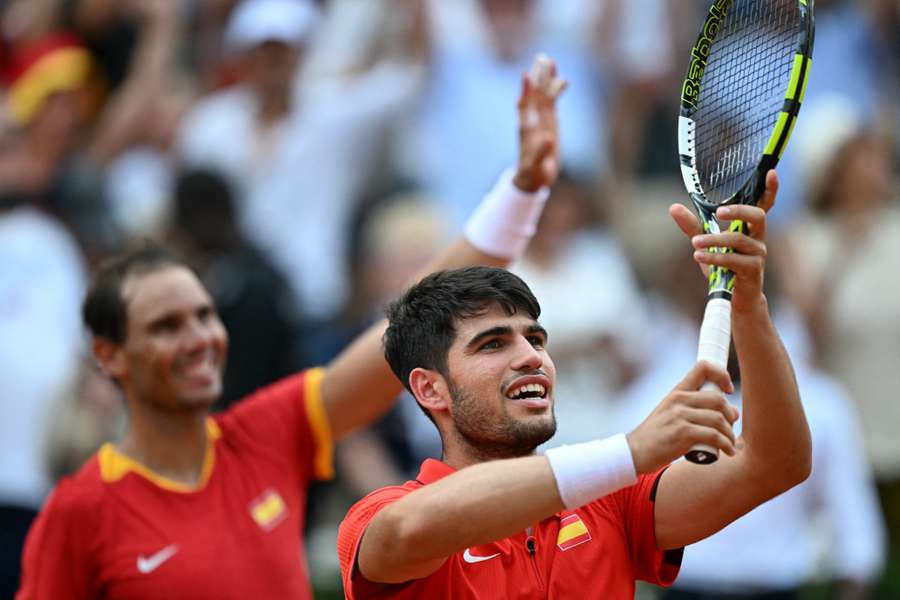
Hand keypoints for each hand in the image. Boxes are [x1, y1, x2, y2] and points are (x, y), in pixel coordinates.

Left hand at [513, 54, 566, 191]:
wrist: (534, 175)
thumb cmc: (533, 172)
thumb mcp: (536, 165)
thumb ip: (541, 152)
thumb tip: (549, 139)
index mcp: (527, 129)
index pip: (525, 106)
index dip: (526, 91)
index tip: (526, 75)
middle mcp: (532, 120)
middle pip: (534, 94)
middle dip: (538, 77)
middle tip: (541, 58)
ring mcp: (540, 118)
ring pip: (543, 94)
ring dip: (546, 78)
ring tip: (550, 60)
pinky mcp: (548, 120)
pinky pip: (552, 102)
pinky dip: (556, 90)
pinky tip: (563, 80)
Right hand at [627, 361, 738, 473]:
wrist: (635, 452)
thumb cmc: (657, 435)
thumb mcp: (670, 412)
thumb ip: (694, 408)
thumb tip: (733, 411)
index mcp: (677, 391)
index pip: (703, 367)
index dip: (722, 375)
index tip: (728, 391)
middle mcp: (678, 400)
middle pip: (718, 398)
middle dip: (730, 414)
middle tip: (730, 427)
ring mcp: (680, 416)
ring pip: (718, 419)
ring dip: (730, 433)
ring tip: (730, 444)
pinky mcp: (682, 434)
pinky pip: (714, 436)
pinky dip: (726, 444)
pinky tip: (729, 451)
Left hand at [669, 170, 777, 313]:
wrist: (734, 300)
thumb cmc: (724, 268)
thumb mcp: (706, 244)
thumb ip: (692, 226)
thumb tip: (673, 206)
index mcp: (751, 228)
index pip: (764, 204)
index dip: (770, 189)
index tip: (771, 172)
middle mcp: (759, 238)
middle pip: (758, 216)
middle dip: (738, 211)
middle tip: (718, 212)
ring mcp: (758, 255)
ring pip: (739, 240)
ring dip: (714, 240)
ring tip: (694, 244)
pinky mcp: (753, 271)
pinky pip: (733, 260)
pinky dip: (714, 257)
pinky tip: (698, 256)